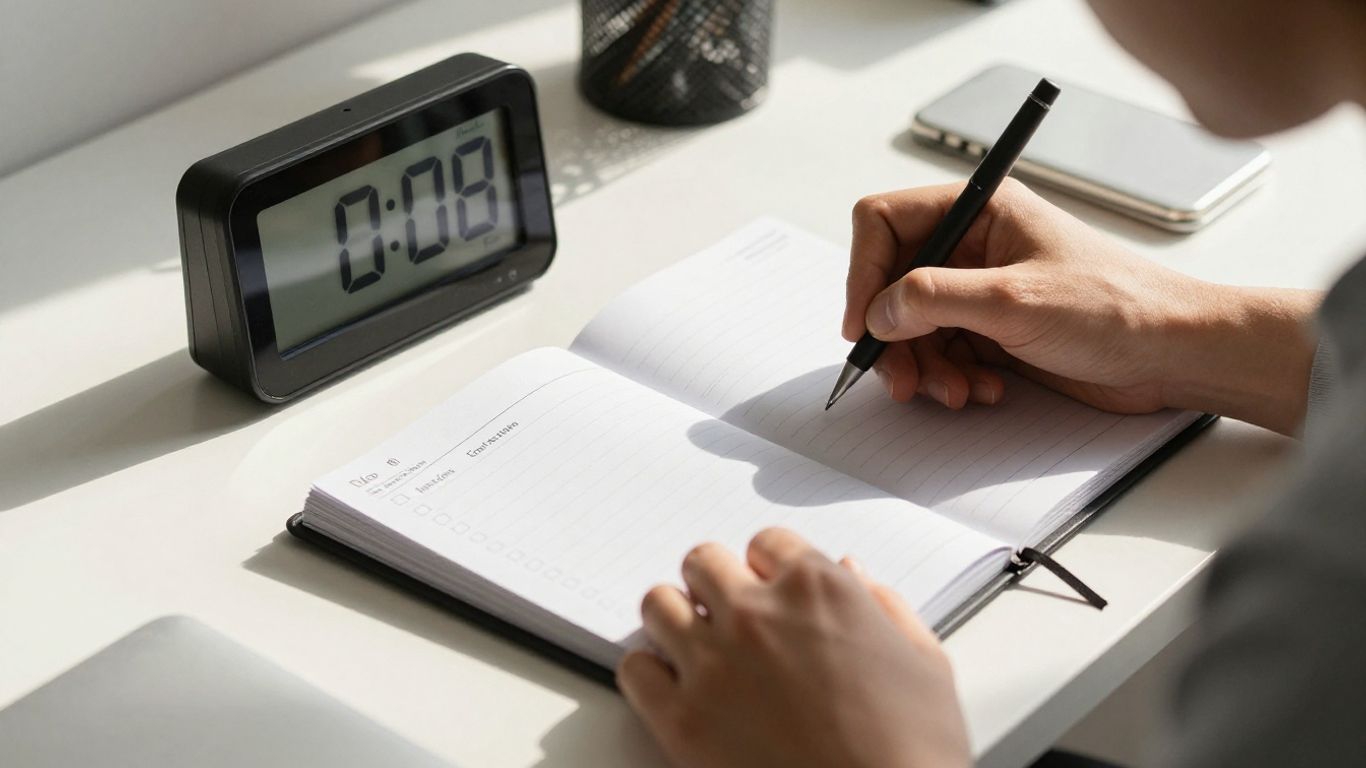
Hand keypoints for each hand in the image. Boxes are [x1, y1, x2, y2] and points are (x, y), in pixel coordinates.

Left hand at [616, 528, 970, 767]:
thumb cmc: (913, 750)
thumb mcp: (925, 663)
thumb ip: (886, 606)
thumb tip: (855, 575)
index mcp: (817, 588)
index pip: (766, 542)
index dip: (770, 567)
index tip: (773, 590)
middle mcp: (756, 613)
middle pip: (703, 562)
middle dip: (716, 583)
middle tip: (730, 614)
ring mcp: (712, 662)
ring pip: (659, 603)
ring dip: (676, 617)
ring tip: (695, 644)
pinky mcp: (681, 717)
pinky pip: (635, 668)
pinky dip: (649, 671)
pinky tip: (674, 687)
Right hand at [843, 179, 1320, 434]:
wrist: (1174, 355)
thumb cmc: (1117, 307)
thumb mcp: (1014, 300)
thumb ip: (934, 299)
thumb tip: (878, 310)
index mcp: (979, 210)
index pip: (885, 222)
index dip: (863, 271)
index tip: (862, 322)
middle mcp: (973, 245)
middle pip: (892, 283)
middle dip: (893, 335)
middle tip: (899, 377)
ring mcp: (982, 290)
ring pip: (913, 326)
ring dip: (923, 365)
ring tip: (954, 391)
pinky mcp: (993, 331)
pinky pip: (942, 353)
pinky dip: (950, 378)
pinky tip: (983, 391)